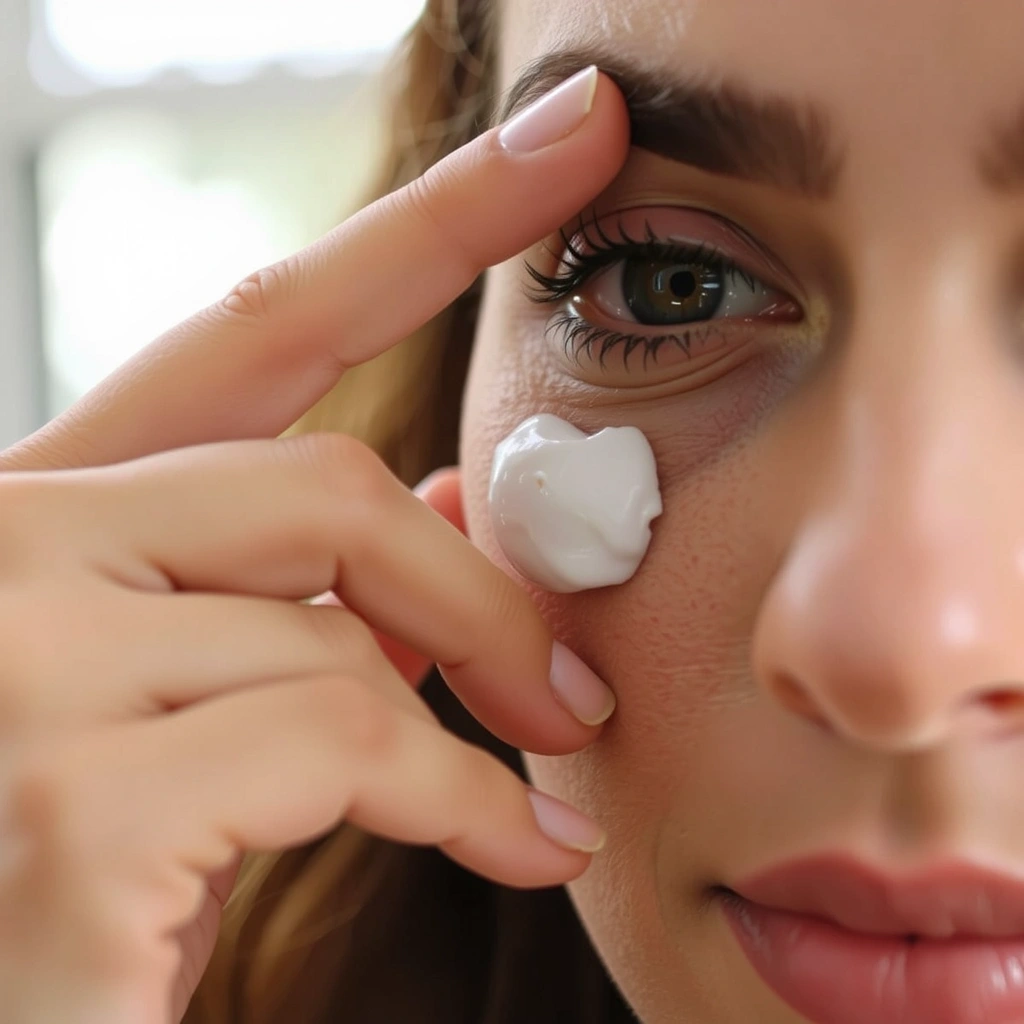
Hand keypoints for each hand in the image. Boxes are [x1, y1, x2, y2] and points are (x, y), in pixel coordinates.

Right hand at [0, 69, 630, 1023]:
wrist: (22, 994)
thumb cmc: (91, 873)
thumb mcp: (194, 704)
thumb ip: (295, 598)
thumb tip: (427, 497)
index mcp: (46, 514)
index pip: (263, 324)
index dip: (435, 222)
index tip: (570, 135)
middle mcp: (3, 547)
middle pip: (323, 482)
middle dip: (478, 587)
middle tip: (572, 687)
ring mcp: (15, 663)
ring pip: (345, 622)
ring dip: (476, 716)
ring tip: (534, 789)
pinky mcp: (71, 799)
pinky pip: (353, 733)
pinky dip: (466, 796)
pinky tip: (511, 844)